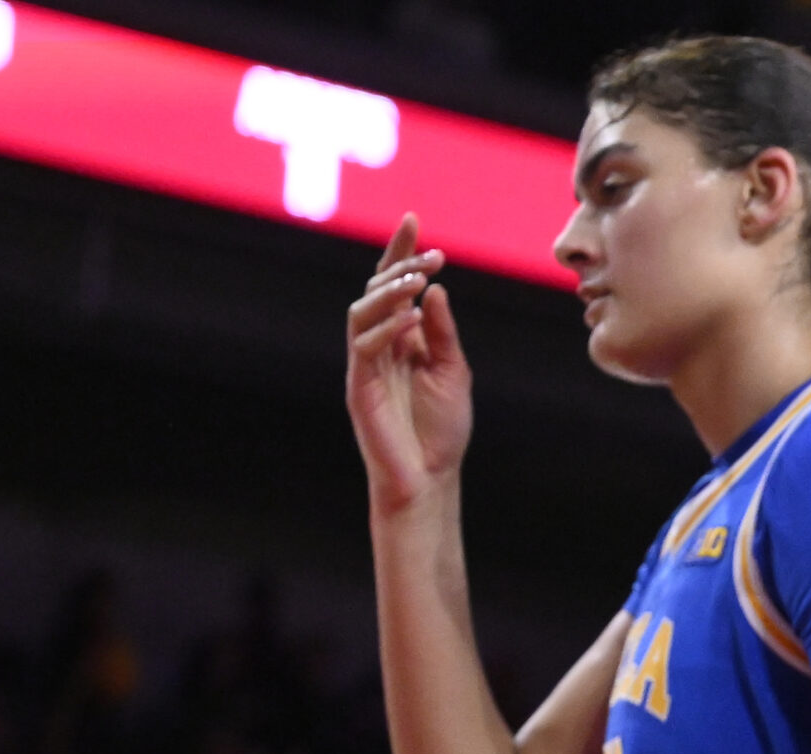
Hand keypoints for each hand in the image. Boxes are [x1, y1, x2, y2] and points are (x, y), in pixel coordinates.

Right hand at [346, 215, 471, 513]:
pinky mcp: (357, 388)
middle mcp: (378, 346)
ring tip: (419, 282)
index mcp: (401, 339)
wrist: (429, 478)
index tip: (413, 219)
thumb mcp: (453, 372)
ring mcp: (364, 365)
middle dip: (400, 267)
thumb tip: (436, 288)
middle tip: (431, 256)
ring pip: (362, 313)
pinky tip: (413, 319)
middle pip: (376, 291)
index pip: (395, 286)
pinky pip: (364, 348)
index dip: (400, 252)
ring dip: (390, 293)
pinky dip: (387, 330)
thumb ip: (443, 333)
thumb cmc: (441, 429)